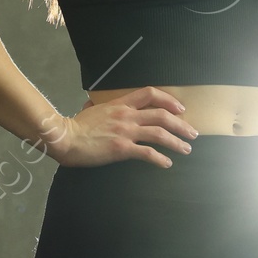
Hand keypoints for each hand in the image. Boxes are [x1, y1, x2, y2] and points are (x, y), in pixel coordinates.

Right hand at [41, 87, 199, 170]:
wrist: (65, 138)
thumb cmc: (75, 127)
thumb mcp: (90, 110)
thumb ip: (98, 108)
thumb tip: (93, 107)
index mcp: (120, 104)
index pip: (150, 94)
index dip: (168, 100)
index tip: (179, 109)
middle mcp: (127, 115)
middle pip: (162, 115)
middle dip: (181, 125)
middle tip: (192, 133)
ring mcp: (125, 132)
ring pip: (159, 133)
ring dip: (177, 142)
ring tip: (186, 149)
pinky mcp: (122, 148)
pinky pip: (147, 153)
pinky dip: (160, 159)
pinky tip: (166, 163)